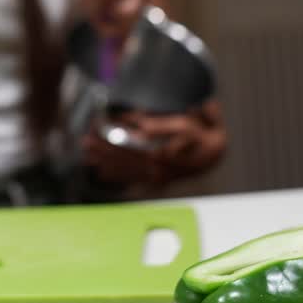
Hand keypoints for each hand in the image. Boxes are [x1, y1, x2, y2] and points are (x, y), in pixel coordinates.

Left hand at [82, 102, 226, 185]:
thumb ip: (159, 123)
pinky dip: (117, 176)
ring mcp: (158, 176)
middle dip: (104, 149)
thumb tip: (136, 121)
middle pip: (125, 158)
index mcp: (165, 153)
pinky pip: (134, 179)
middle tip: (86, 142)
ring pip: (127, 169)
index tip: (98, 127)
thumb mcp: (184, 122)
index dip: (113, 136)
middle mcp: (159, 168)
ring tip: (88, 156)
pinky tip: (101, 173)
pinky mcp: (157, 181)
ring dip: (106, 162)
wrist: (216, 154)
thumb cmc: (201, 133)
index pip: (132, 145)